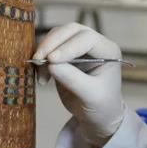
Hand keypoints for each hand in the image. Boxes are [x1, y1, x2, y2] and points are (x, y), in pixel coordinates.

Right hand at [33, 23, 124, 146]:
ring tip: (40, 71)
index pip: (87, 39)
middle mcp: (95, 44)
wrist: (98, 117)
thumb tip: (50, 64)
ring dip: (45, 50)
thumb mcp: (90, 96)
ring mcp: (79, 47)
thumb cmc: (101, 106)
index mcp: (108, 51)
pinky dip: (42, 58)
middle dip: (52, 43)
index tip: (51, 60)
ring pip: (58, 35)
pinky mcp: (66, 54)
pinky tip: (41, 76)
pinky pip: (50, 47)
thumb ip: (72, 79)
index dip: (68, 47)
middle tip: (38, 59)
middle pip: (71, 30)